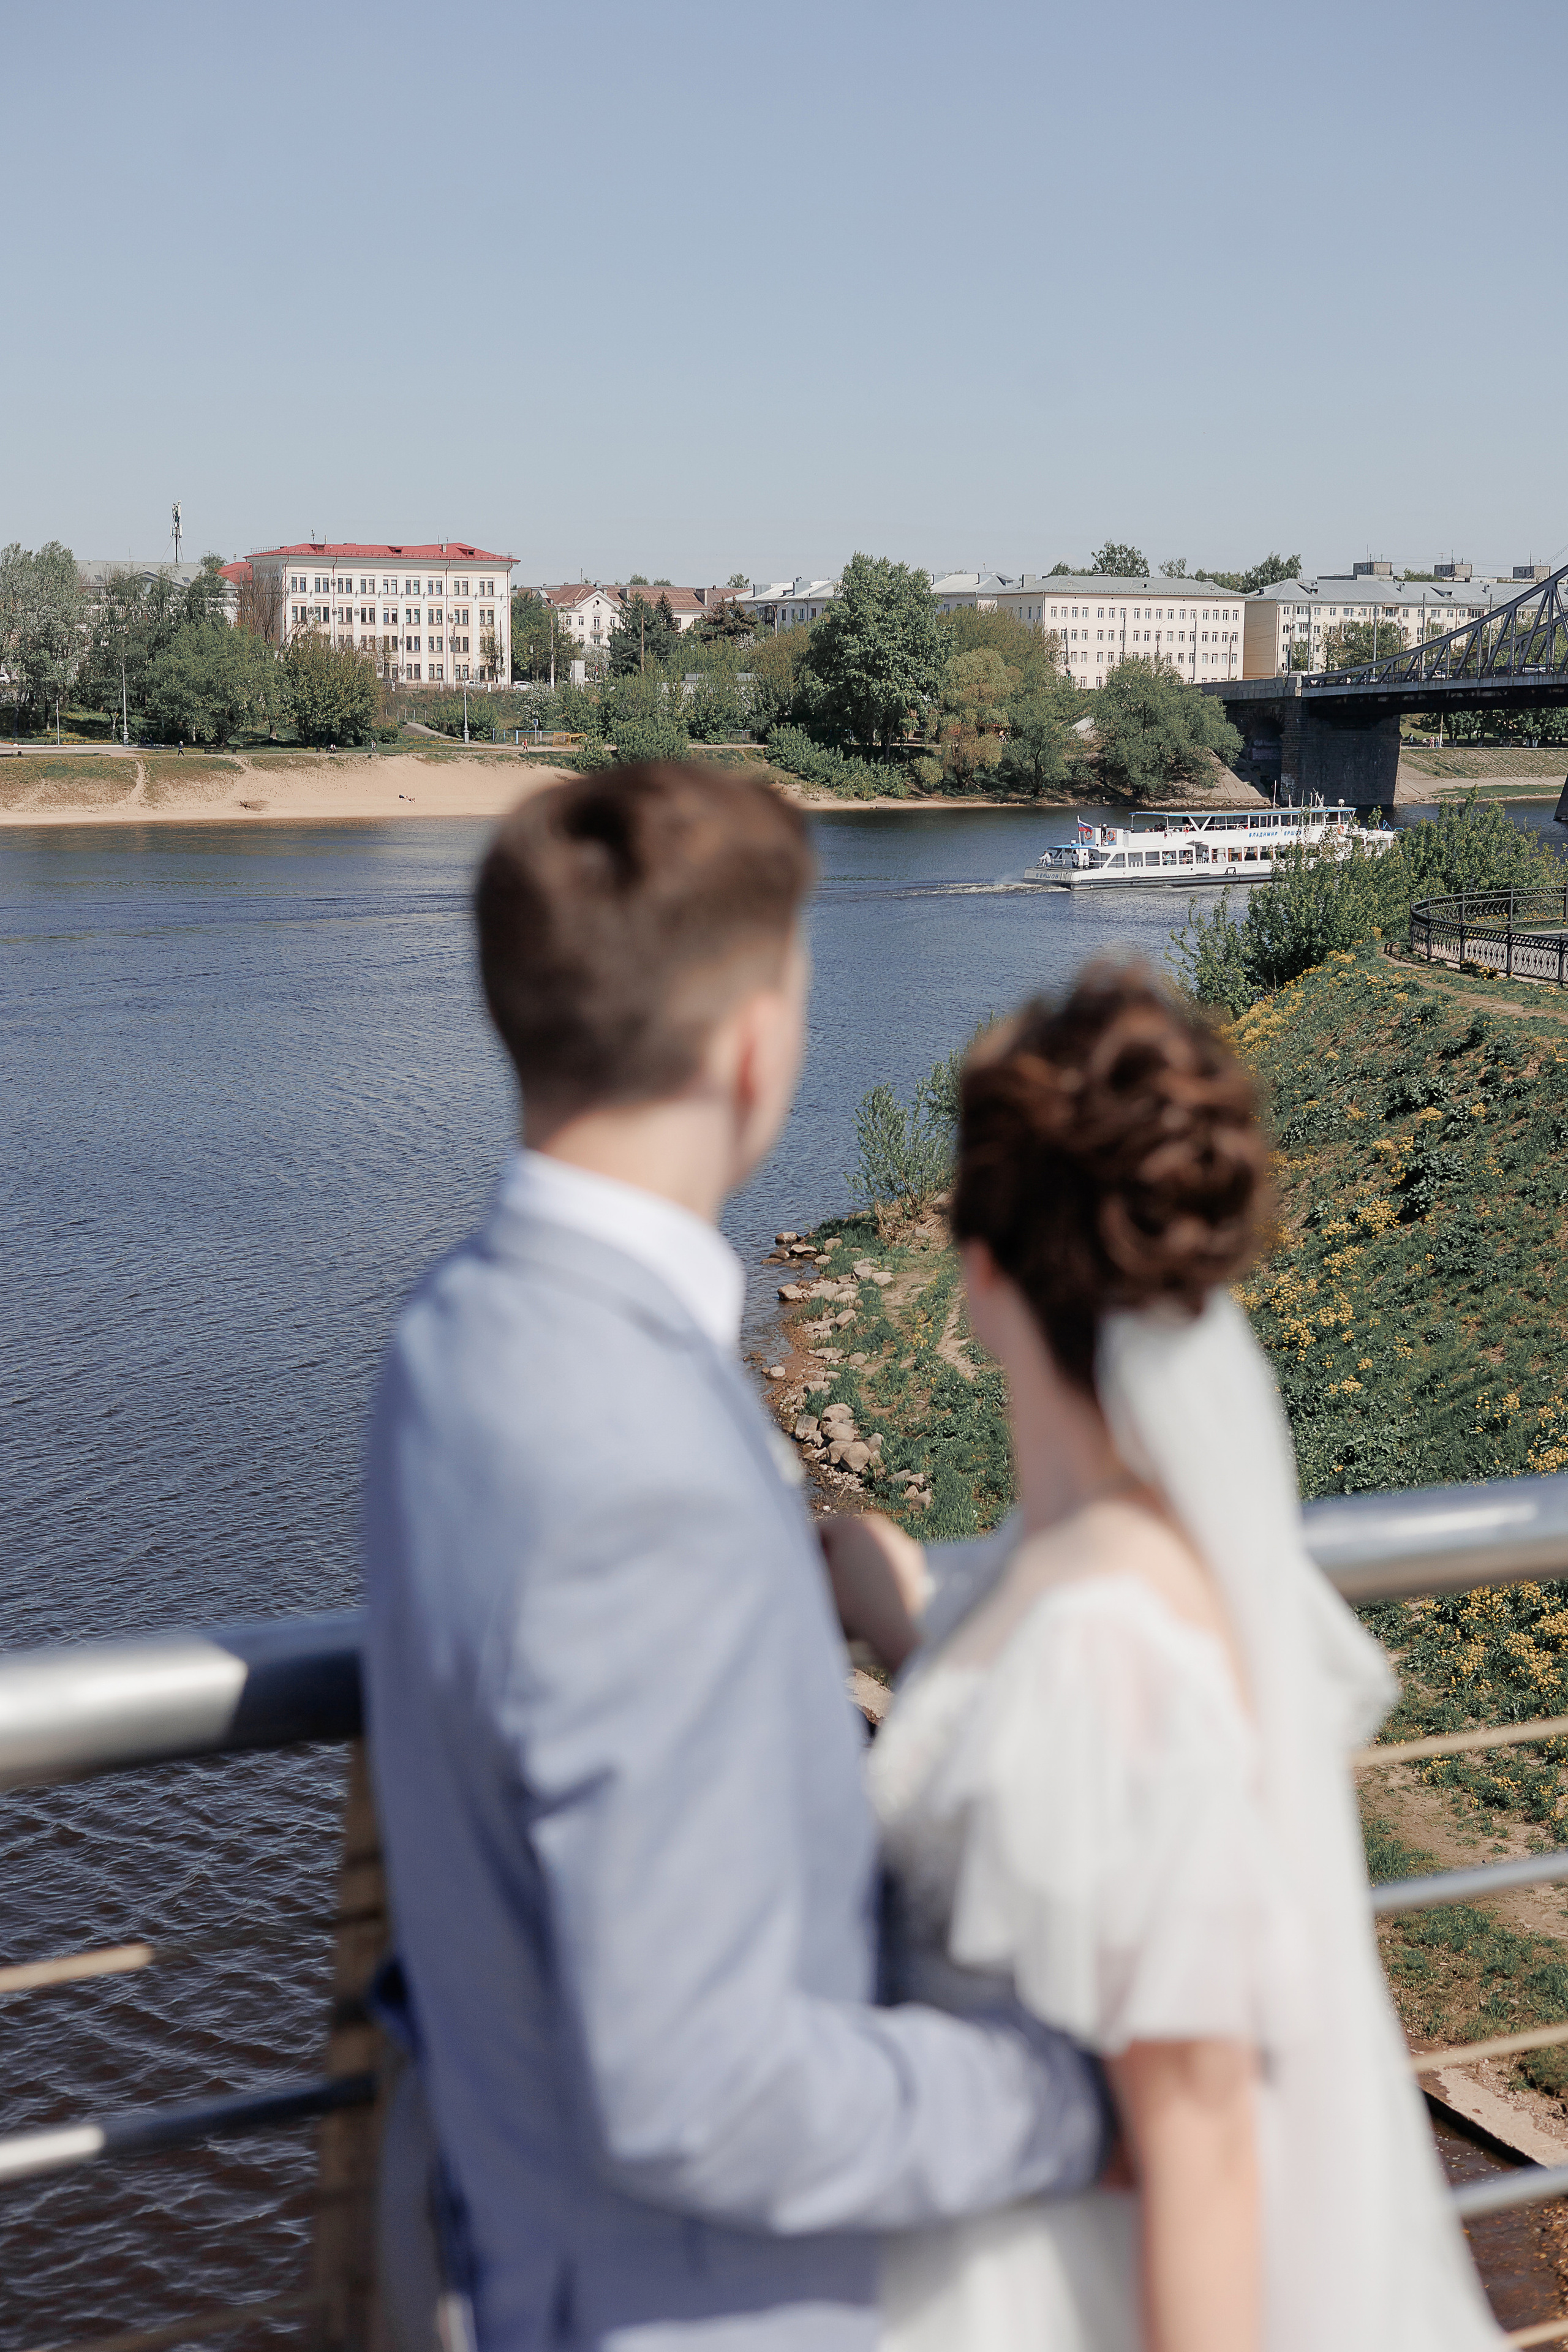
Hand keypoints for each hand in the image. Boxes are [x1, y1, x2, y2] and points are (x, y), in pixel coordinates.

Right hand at [818, 1513, 927, 1672]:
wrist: (891, 1629)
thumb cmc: (849, 1607)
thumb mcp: (816, 1586)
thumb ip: (805, 1567)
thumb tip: (796, 1559)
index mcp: (848, 1526)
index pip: (819, 1531)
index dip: (807, 1550)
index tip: (802, 1566)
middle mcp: (875, 1525)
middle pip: (844, 1535)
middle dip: (833, 1552)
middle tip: (822, 1574)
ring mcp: (897, 1539)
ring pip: (868, 1545)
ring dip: (855, 1557)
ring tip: (845, 1581)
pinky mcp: (913, 1556)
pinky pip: (888, 1556)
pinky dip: (878, 1566)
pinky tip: (868, 1584)